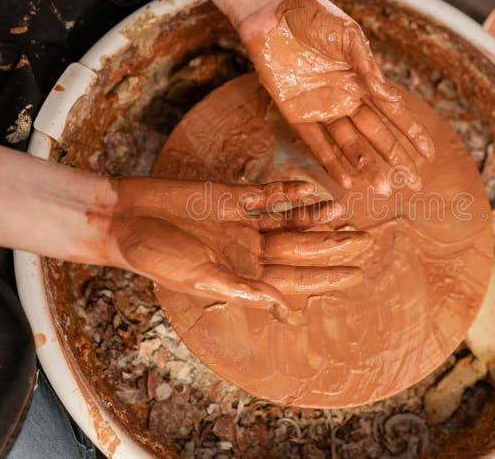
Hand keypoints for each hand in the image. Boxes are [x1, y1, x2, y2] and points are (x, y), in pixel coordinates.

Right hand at [104, 177, 371, 316]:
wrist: (125, 218)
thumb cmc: (155, 254)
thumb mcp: (198, 277)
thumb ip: (240, 288)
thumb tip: (281, 304)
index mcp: (244, 273)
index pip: (295, 278)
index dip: (327, 276)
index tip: (356, 275)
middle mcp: (249, 249)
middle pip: (301, 248)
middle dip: (334, 247)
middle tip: (369, 243)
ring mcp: (241, 223)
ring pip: (290, 221)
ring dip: (317, 218)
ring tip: (346, 214)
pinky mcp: (231, 198)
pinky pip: (267, 196)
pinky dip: (288, 193)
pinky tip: (312, 189)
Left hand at [239, 0, 434, 192]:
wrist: (270, 10)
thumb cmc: (311, 15)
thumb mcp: (347, 36)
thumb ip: (367, 66)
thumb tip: (390, 96)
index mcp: (362, 79)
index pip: (393, 112)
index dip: (411, 133)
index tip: (428, 154)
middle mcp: (345, 98)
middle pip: (375, 134)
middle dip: (395, 158)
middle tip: (413, 183)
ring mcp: (321, 107)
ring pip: (349, 144)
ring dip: (366, 166)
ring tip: (384, 188)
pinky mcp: (295, 112)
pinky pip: (315, 143)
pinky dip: (330, 162)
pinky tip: (347, 180)